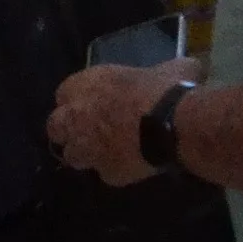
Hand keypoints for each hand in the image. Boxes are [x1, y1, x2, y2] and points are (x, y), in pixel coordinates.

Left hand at [48, 58, 188, 186]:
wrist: (173, 124)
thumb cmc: (167, 88)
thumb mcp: (168, 67)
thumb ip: (162, 71)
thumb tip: (186, 68)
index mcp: (86, 84)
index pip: (64, 94)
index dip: (78, 100)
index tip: (93, 103)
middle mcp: (78, 116)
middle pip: (56, 127)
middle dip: (69, 130)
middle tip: (90, 132)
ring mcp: (90, 148)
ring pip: (74, 156)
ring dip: (86, 154)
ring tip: (107, 152)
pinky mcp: (108, 173)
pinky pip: (106, 174)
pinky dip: (115, 171)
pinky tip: (131, 166)